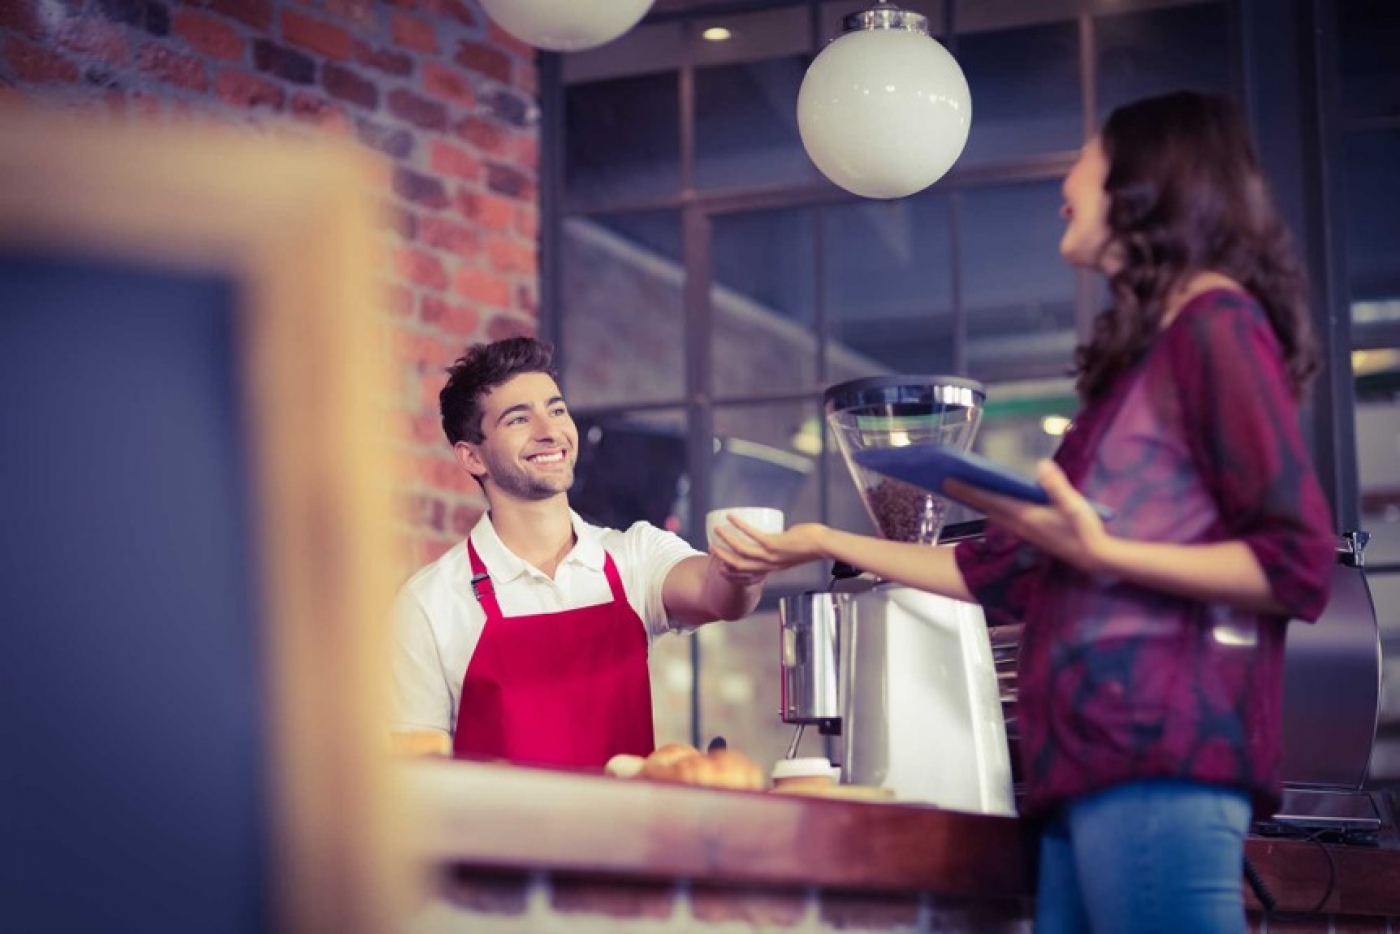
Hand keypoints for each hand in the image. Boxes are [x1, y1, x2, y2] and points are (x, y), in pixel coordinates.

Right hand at [710, 518, 830, 574]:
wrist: (823, 545)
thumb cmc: (810, 544)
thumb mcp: (790, 551)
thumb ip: (782, 545)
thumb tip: (776, 533)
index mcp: (771, 568)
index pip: (747, 574)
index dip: (731, 571)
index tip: (720, 565)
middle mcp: (769, 565)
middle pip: (739, 565)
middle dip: (722, 556)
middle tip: (711, 546)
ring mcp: (771, 556)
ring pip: (742, 550)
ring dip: (726, 539)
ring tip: (717, 529)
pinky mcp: (775, 544)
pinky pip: (753, 535)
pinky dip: (740, 525)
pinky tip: (731, 517)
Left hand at [946, 460, 1112, 573]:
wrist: (1094, 558)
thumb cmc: (1086, 531)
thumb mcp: (1075, 506)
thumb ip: (1057, 487)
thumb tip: (1041, 465)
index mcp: (1025, 515)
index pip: (990, 498)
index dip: (969, 488)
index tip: (948, 480)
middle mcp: (1018, 523)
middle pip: (985, 505)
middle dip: (965, 492)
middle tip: (945, 480)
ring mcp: (1022, 529)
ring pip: (992, 511)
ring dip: (976, 499)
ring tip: (961, 486)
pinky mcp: (1029, 531)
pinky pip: (1001, 515)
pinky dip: (990, 505)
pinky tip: (988, 500)